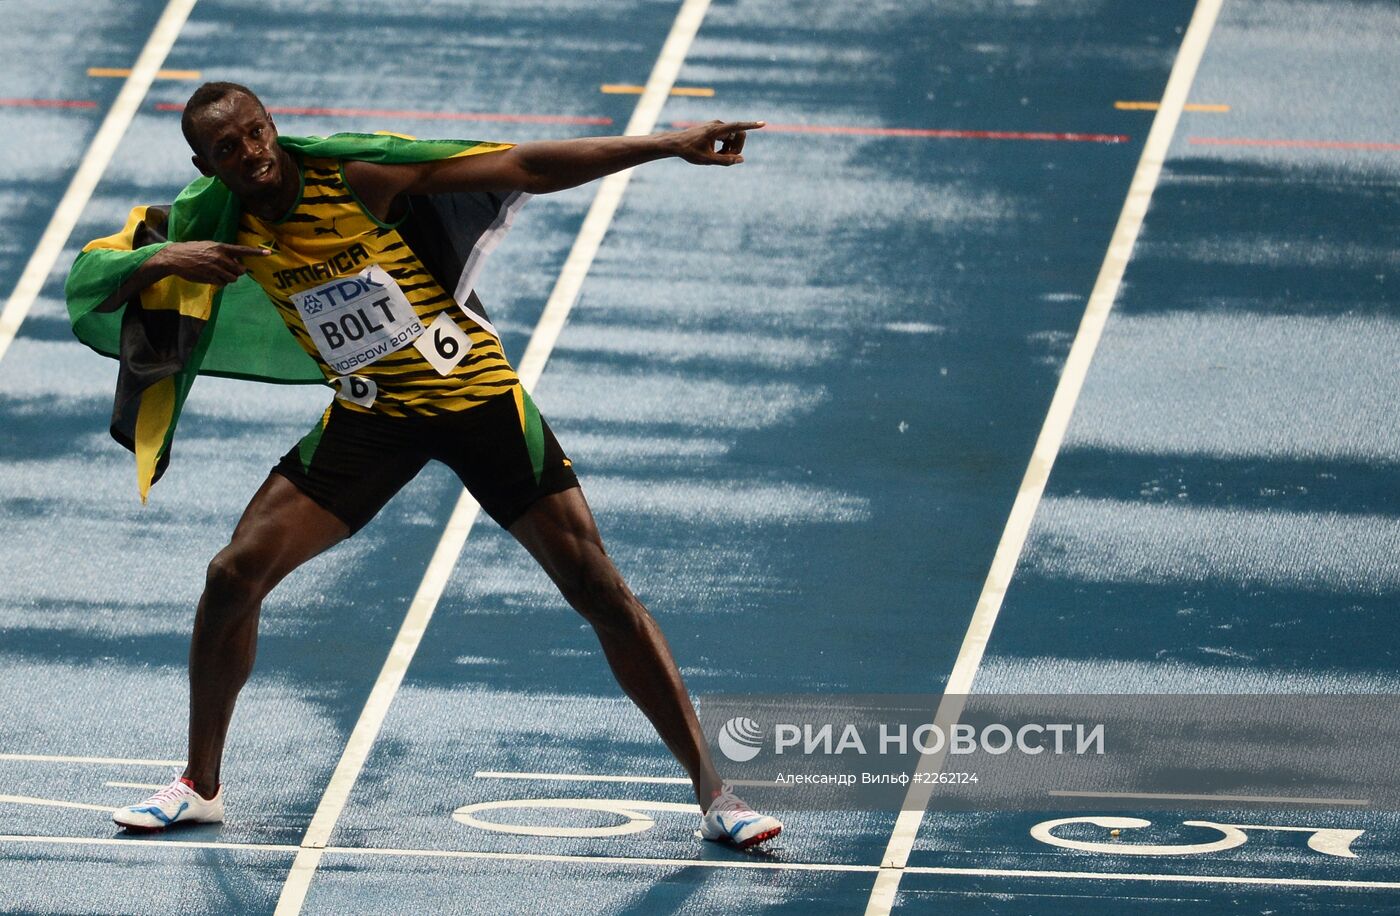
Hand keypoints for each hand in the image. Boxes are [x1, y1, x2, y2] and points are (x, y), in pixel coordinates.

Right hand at [148, 241, 270, 285]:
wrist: (175, 257)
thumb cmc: (193, 250)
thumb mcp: (209, 246)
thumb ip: (224, 253)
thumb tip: (237, 262)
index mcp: (220, 247)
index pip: (242, 250)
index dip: (256, 253)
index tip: (269, 253)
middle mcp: (220, 258)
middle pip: (240, 270)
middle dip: (237, 272)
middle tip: (229, 269)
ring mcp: (215, 268)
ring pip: (232, 278)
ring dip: (229, 278)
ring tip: (219, 273)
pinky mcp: (209, 278)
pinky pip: (222, 283)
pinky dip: (221, 282)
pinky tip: (212, 276)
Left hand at [670, 120, 764, 165]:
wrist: (676, 143)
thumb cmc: (689, 151)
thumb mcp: (707, 160)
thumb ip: (725, 161)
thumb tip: (741, 159)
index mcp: (716, 130)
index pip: (738, 126)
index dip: (751, 126)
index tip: (763, 124)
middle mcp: (718, 125)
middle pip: (738, 134)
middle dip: (737, 148)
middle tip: (727, 159)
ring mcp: (716, 126)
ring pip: (732, 137)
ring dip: (730, 149)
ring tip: (718, 158)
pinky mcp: (714, 129)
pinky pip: (727, 137)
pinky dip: (725, 147)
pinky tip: (716, 154)